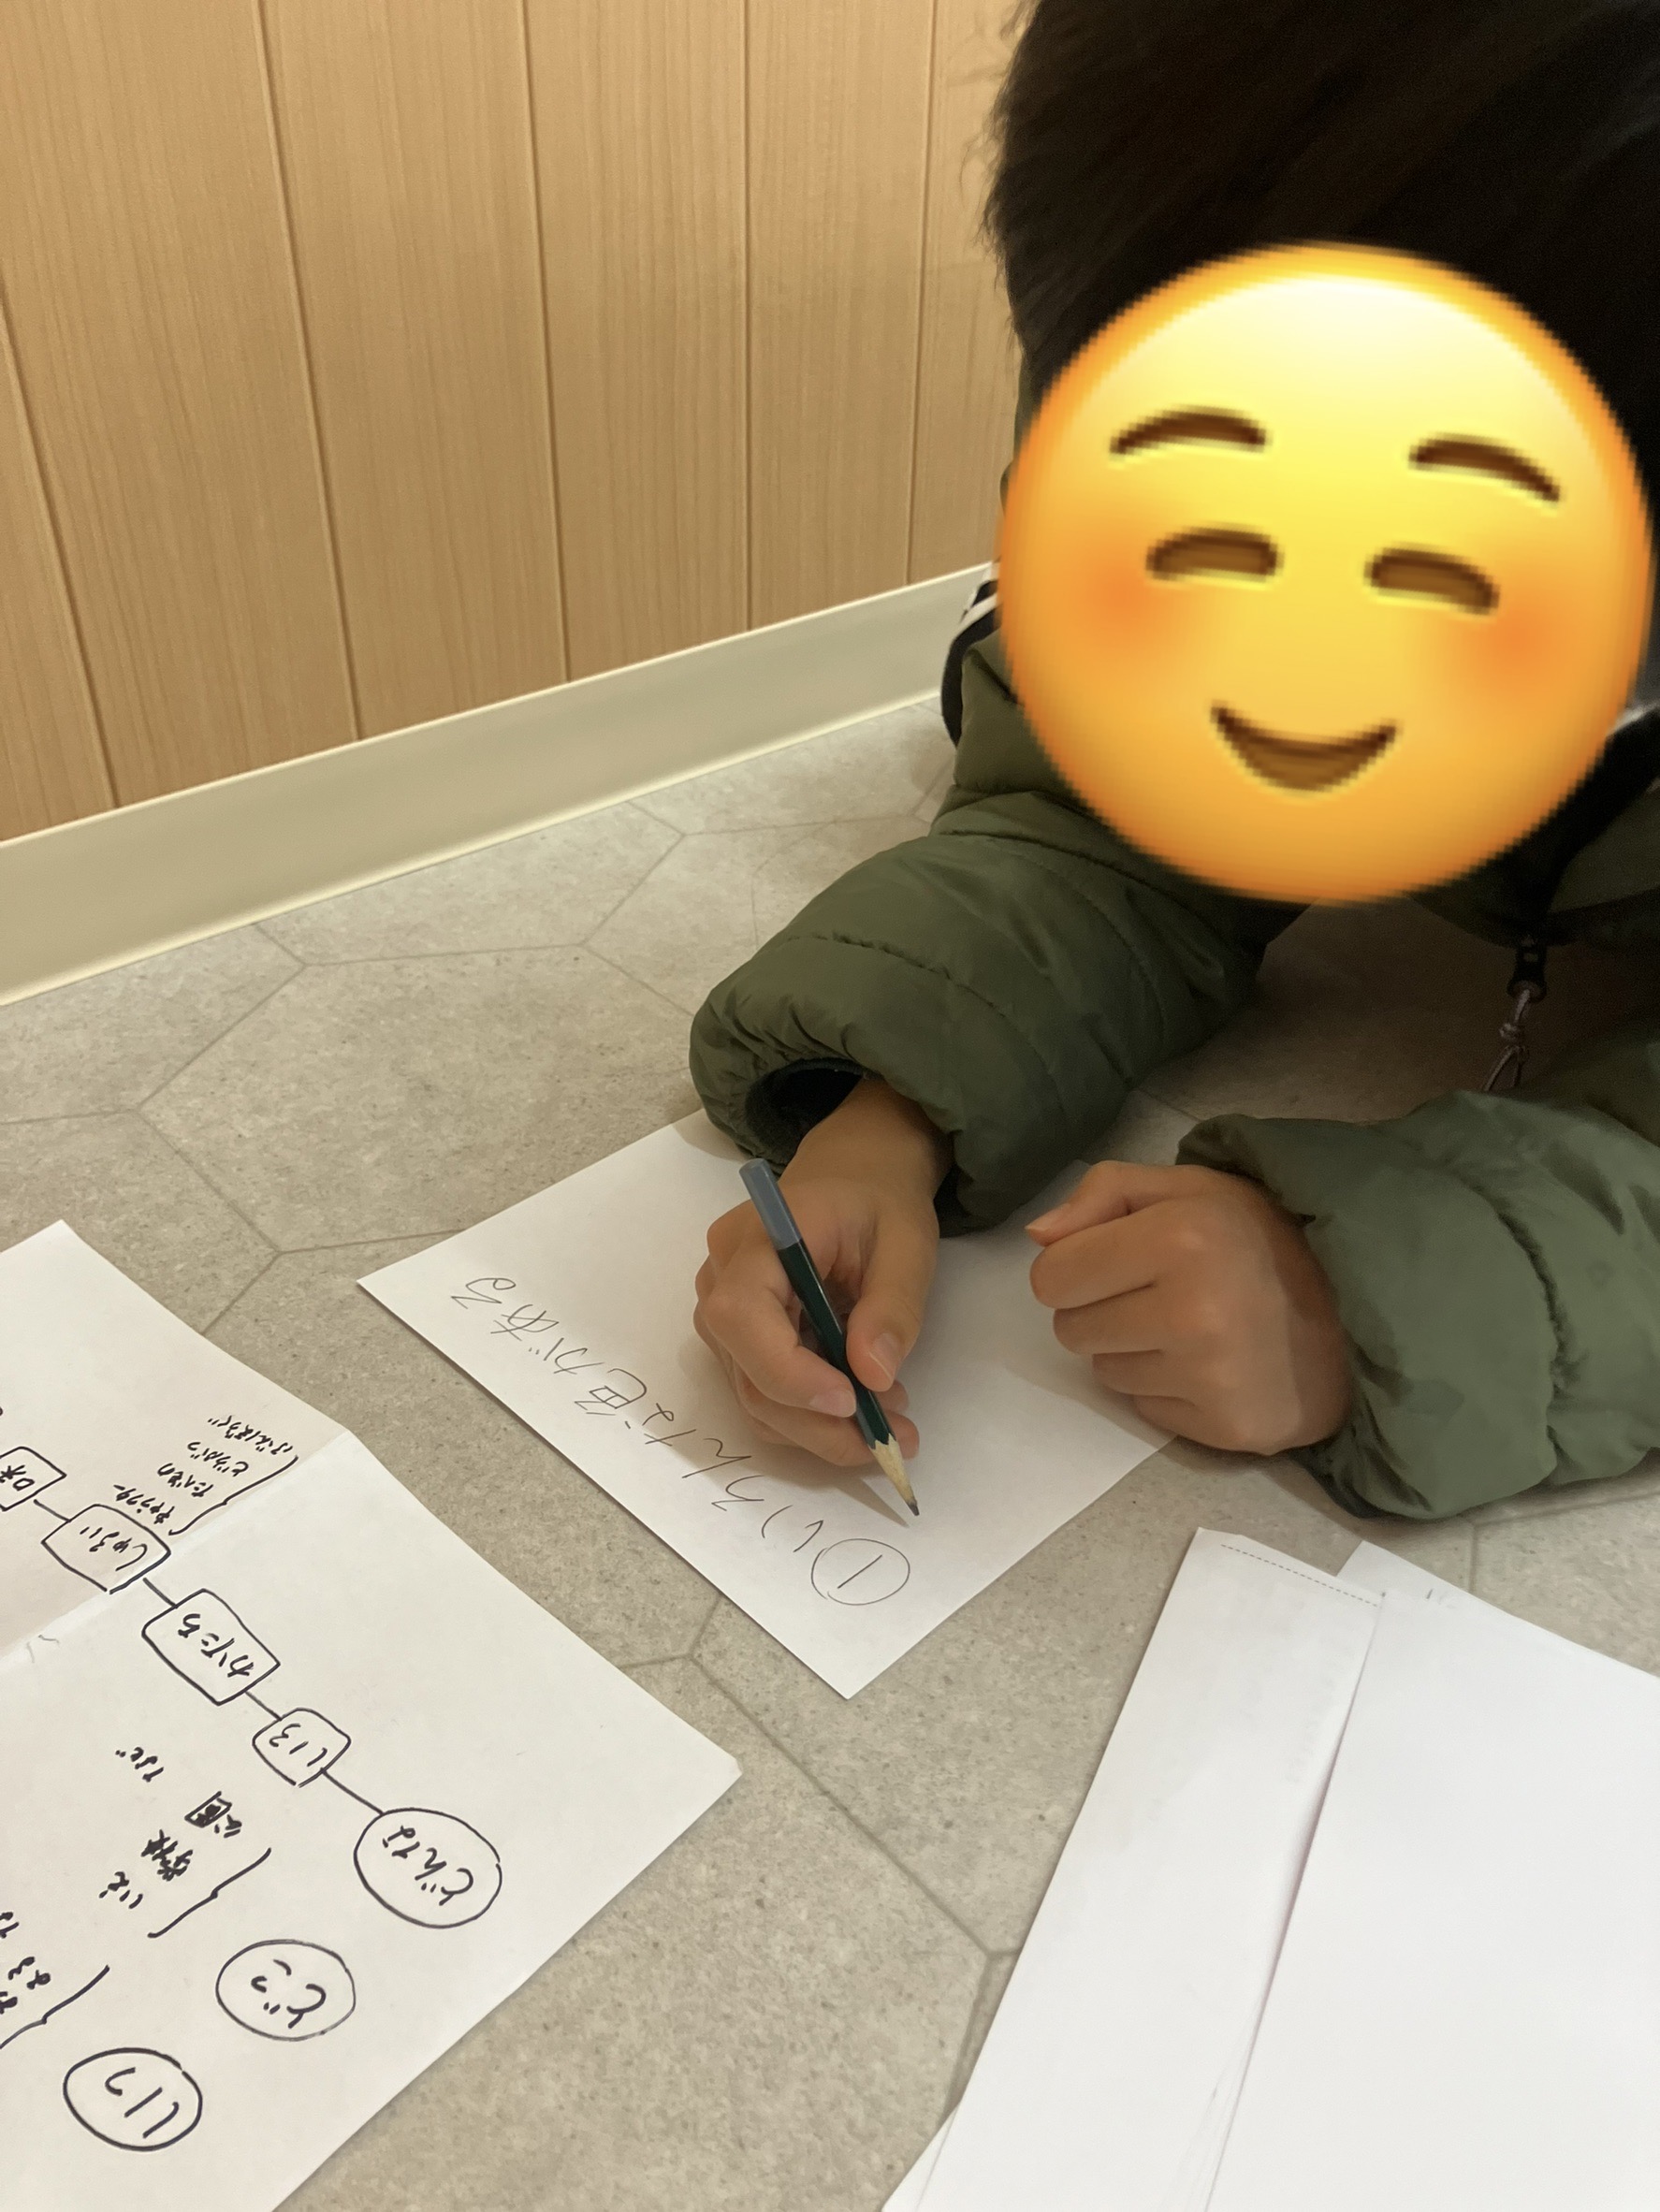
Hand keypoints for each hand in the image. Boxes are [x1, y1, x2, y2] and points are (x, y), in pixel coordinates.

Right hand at [695, 1081, 947, 1465]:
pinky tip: (866, 1406)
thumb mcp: (907, 1243)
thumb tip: (875, 1376)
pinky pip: (763, 1391)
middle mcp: (722, 1277)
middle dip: (817, 1421)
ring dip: (820, 1429)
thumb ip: (892, 1306)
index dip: (787, 1371)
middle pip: (747, 1371)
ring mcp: (724, 1312)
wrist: (854, 1179)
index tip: (851, 1401)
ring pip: (754, 1395)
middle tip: (893, 1439)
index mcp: (758, 1238)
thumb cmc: (879, 1202)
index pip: (742, 1316)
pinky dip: (812, 1416)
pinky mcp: (740, 1339)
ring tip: (891, 1425)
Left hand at [1027, 1160, 1350, 1454]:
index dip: (1075, 1266)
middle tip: (1159, 1293)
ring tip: (1191, 1325)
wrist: (1359, 1311)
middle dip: (1101, 1309)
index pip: (1052, 1276)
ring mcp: (1209, 1378)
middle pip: (1069, 1329)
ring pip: (1103, 1372)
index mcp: (1179, 1237)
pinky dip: (1165, 1388)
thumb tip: (1040, 1238)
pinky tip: (1211, 1362)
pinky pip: (1144, 1409)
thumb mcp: (1190, 1186)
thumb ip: (1105, 1192)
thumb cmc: (1262, 1239)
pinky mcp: (1225, 1428)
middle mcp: (1191, 1312)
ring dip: (1132, 1349)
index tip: (1115, 1260)